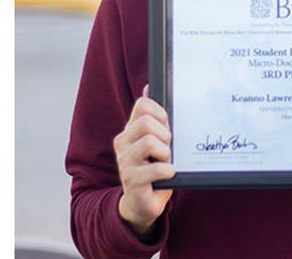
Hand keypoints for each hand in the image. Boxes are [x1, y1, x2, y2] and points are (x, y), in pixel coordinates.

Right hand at [114, 85, 175, 235]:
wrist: (143, 203)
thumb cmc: (152, 169)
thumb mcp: (154, 140)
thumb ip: (152, 117)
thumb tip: (148, 87)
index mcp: (129, 131)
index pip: (142, 106)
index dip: (160, 113)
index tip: (166, 127)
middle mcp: (122, 144)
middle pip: (146, 123)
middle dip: (164, 134)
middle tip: (167, 149)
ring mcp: (125, 163)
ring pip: (150, 142)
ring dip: (166, 153)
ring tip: (165, 163)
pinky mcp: (132, 181)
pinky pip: (157, 168)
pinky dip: (168, 171)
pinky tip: (166, 176)